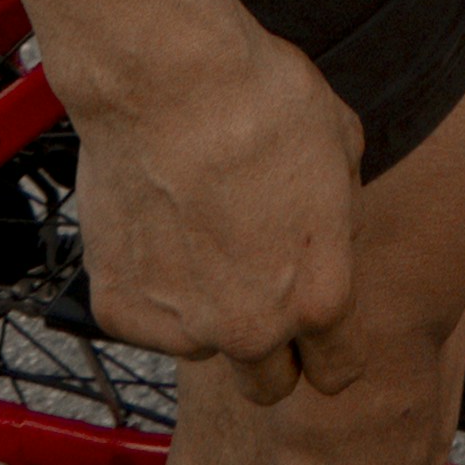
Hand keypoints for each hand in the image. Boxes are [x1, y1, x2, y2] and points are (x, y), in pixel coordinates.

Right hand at [66, 4, 370, 404]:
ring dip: (205, 310)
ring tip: (196, 231)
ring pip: (202, 346)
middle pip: (268, 385)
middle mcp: (252, 329)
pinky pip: (144, 316)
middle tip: (253, 287)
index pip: (338, 371)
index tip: (316, 332)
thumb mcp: (343, 149)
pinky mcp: (121, 311)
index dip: (330, 348)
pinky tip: (155, 223)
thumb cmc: (260, 99)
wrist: (166, 79)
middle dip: (270, 349)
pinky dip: (149, 284)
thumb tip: (330, 233)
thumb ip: (340, 219)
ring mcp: (181, 327)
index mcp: (320, 296)